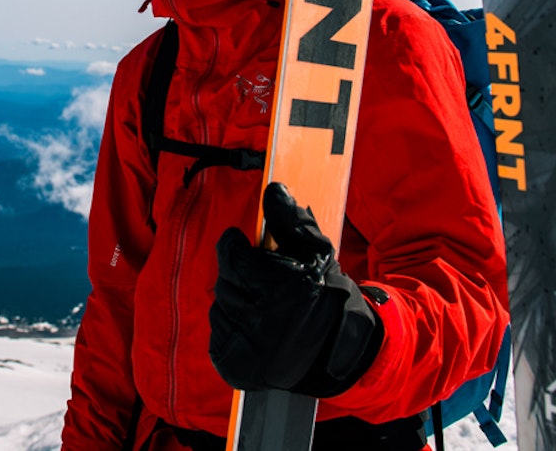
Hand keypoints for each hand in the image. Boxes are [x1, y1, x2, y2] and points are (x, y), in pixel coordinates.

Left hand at [209, 182, 381, 396]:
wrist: (337, 353)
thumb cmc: (326, 296)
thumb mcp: (316, 253)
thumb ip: (291, 220)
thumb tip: (274, 189)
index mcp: (279, 289)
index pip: (231, 255)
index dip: (234, 246)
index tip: (239, 243)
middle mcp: (260, 320)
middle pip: (224, 281)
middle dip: (237, 274)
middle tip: (258, 280)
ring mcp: (246, 347)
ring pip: (219, 308)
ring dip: (235, 302)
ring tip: (262, 306)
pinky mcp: (235, 366)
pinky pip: (218, 335)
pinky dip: (231, 329)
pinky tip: (255, 328)